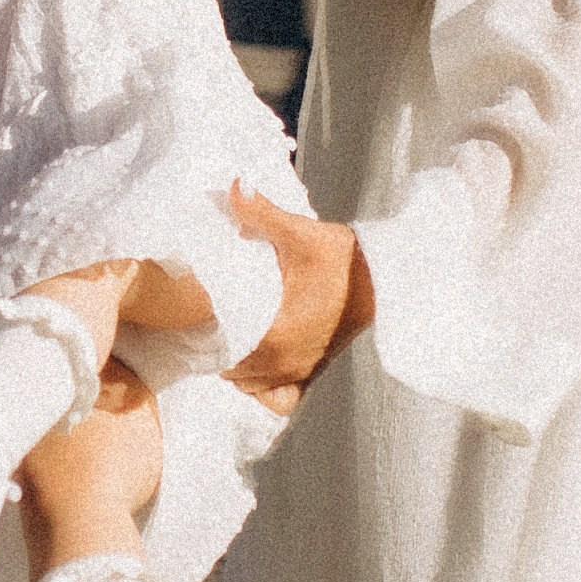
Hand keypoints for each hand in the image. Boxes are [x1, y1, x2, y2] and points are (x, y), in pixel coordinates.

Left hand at [224, 186, 373, 397]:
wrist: (386, 282)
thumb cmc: (343, 261)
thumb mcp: (301, 234)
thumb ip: (261, 214)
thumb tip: (234, 185)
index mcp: (274, 337)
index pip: (220, 353)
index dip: (203, 337)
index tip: (194, 318)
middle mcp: (284, 363)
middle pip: (229, 371)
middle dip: (215, 350)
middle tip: (205, 323)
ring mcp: (300, 372)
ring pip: (250, 386)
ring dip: (236, 367)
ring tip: (227, 339)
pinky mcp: (313, 372)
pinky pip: (278, 395)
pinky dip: (263, 386)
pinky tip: (256, 363)